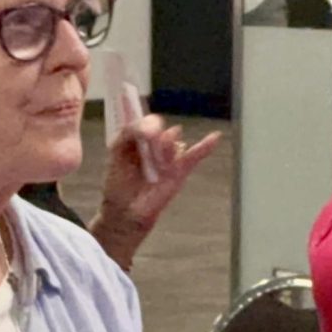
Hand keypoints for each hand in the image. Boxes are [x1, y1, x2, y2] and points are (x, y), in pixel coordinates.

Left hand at [89, 116, 223, 268]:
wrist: (125, 210)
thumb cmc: (118, 181)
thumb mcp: (116, 150)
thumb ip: (129, 132)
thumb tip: (152, 128)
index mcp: (137, 137)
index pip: (145, 121)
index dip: (145, 125)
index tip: (143, 136)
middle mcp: (154, 144)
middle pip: (159, 128)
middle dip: (152, 138)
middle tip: (146, 157)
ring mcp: (168, 157)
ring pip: (172, 140)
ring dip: (164, 148)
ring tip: (157, 165)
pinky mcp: (179, 171)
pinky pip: (195, 155)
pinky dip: (205, 146)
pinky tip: (215, 136)